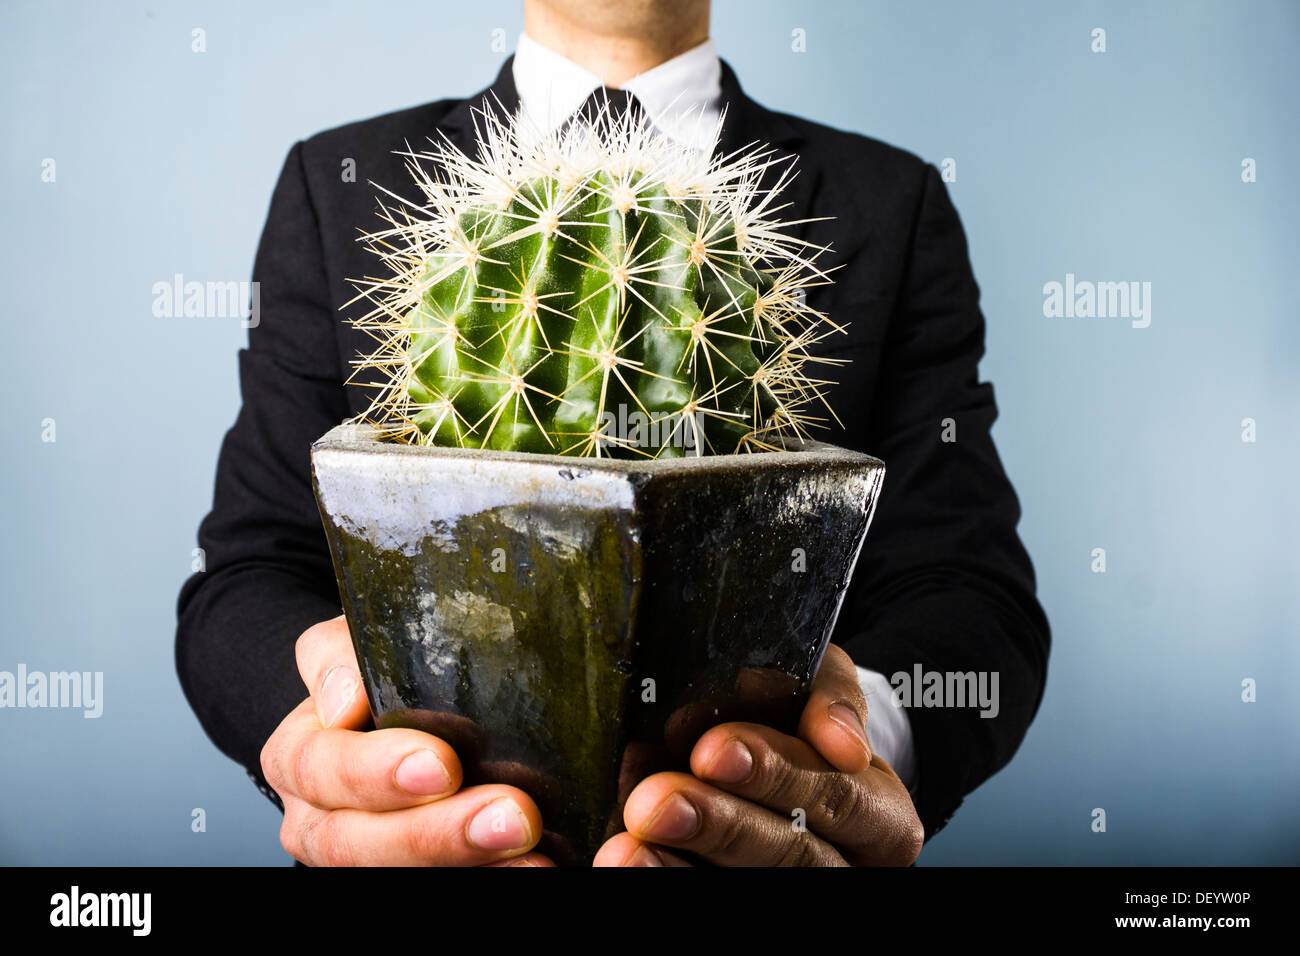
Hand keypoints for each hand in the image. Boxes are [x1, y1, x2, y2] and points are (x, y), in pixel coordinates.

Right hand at [260, 616, 552, 865]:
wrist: (403, 704)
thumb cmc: (382, 670)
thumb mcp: (358, 641)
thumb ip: (342, 653)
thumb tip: (345, 697)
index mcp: (299, 754)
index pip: (322, 768)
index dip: (376, 771)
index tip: (443, 763)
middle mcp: (318, 816)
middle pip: (354, 842)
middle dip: (435, 831)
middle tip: (513, 814)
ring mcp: (360, 852)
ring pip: (395, 874)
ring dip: (467, 861)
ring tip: (531, 847)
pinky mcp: (403, 870)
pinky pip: (439, 883)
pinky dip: (488, 875)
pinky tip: (534, 863)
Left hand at [592, 645, 923, 865]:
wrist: (776, 749)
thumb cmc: (795, 712)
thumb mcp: (820, 679)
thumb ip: (830, 696)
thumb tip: (840, 740)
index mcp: (881, 816)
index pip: (837, 797)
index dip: (777, 776)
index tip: (711, 752)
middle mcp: (848, 867)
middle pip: (793, 855)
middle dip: (720, 826)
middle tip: (655, 803)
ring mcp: (796, 892)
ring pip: (748, 890)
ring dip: (680, 871)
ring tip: (627, 849)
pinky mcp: (746, 898)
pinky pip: (711, 903)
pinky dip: (667, 880)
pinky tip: (629, 863)